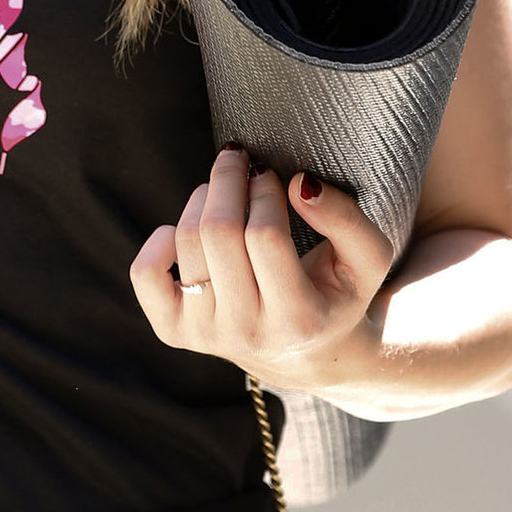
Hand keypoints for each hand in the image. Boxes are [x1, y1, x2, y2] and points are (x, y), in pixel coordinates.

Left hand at [130, 145, 394, 393]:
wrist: (304, 352)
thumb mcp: (366, 259)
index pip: (264, 235)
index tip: (270, 174)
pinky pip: (145, 276)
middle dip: (228, 179)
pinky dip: (157, 240)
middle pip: (218, 233)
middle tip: (239, 159)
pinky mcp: (174, 332)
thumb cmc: (335, 292)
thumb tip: (299, 184)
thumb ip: (347, 218)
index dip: (264, 191)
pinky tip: (182, 230)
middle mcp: (248, 333)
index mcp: (299, 318)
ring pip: (186, 242)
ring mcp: (207, 336)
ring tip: (222, 189)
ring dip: (202, 198)